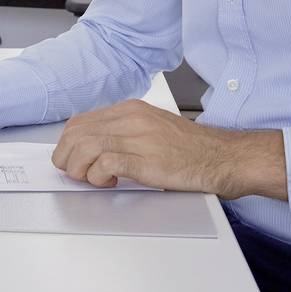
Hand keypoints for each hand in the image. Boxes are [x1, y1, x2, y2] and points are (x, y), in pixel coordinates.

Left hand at [50, 99, 287, 199]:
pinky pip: (104, 163)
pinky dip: (97, 176)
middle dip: (66, 157)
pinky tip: (109, 182)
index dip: (68, 144)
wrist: (224, 157)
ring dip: (80, 168)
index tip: (72, 159)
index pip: (80, 121)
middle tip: (77, 173)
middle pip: (76, 133)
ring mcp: (138, 137)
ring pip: (85, 146)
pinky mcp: (145, 159)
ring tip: (93, 179)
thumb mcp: (152, 128)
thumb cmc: (192, 149)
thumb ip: (123, 132)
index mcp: (130, 109)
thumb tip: (93, 147)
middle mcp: (130, 118)